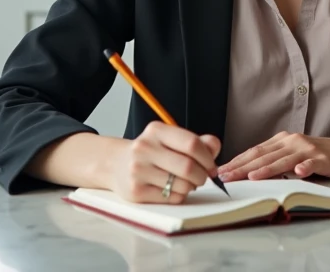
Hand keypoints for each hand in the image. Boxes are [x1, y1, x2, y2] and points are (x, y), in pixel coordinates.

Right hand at [106, 121, 220, 202]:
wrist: (115, 164)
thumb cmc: (151, 152)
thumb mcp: (170, 139)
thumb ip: (197, 142)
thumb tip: (214, 148)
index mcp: (156, 131)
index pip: (192, 144)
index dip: (208, 158)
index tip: (212, 166)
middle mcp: (144, 148)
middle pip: (188, 167)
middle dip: (202, 176)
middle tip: (202, 178)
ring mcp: (138, 171)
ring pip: (182, 185)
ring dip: (191, 187)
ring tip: (185, 183)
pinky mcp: (135, 191)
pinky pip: (171, 198)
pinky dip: (179, 196)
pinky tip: (171, 189)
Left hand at [217, 131, 329, 181]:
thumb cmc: (324, 156)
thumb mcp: (296, 155)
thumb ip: (277, 160)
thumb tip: (252, 171)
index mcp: (284, 140)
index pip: (255, 151)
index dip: (237, 161)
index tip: (221, 171)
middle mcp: (293, 142)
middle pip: (264, 155)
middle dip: (242, 167)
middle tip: (225, 177)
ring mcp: (308, 150)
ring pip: (283, 160)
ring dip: (266, 168)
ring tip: (251, 177)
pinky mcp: (323, 159)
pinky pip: (312, 163)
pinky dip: (304, 168)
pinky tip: (298, 173)